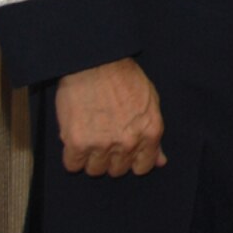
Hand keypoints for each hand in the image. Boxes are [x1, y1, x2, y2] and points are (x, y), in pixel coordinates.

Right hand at [54, 58, 165, 176]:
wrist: (96, 63)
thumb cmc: (124, 78)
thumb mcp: (150, 102)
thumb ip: (153, 134)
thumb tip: (160, 161)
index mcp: (150, 132)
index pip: (143, 166)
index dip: (132, 160)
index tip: (124, 152)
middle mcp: (129, 142)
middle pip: (117, 170)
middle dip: (111, 157)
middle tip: (104, 138)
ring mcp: (103, 144)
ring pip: (95, 170)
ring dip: (91, 158)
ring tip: (90, 136)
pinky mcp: (78, 143)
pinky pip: (73, 165)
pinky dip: (72, 156)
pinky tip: (75, 140)